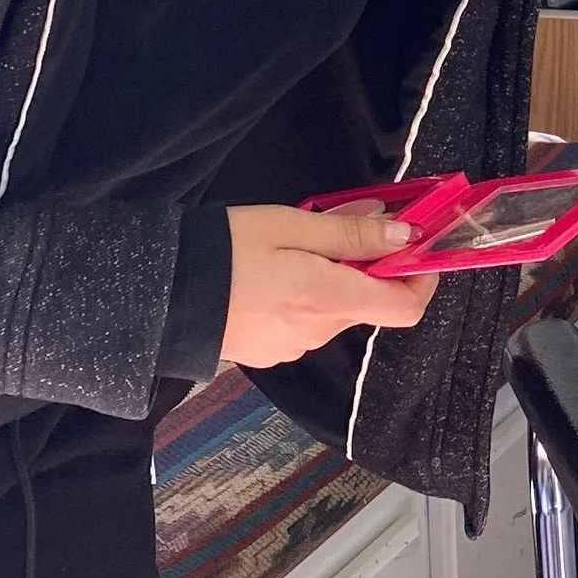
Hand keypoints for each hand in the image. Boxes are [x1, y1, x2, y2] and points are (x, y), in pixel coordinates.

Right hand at [220, 205, 442, 367]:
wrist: (156, 294)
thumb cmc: (223, 250)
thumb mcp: (291, 225)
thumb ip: (352, 235)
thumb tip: (406, 238)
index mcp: (328, 301)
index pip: (405, 308)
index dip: (421, 277)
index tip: (415, 247)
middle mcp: (316, 333)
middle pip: (367, 304)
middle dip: (365, 267)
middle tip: (338, 227)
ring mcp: (292, 348)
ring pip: (335, 311)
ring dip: (332, 281)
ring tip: (293, 248)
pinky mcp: (269, 352)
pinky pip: (305, 323)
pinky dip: (304, 298)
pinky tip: (272, 276)